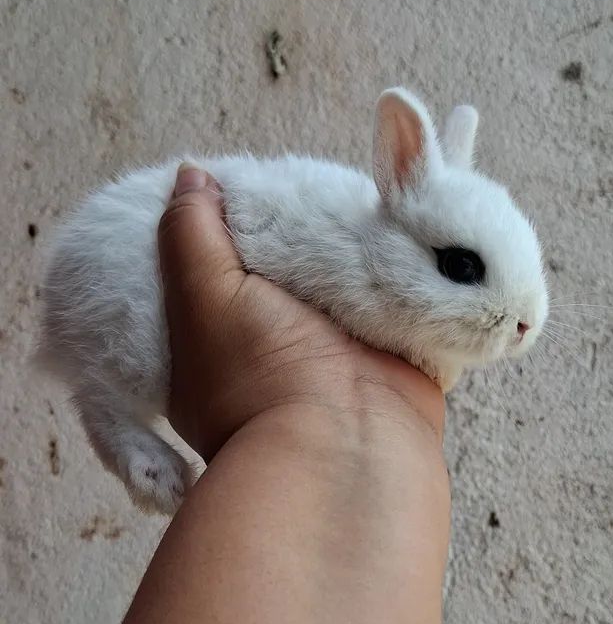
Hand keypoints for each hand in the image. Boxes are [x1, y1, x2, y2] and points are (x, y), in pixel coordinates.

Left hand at [158, 164, 444, 461]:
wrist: (346, 448)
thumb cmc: (259, 383)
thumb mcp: (202, 297)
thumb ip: (189, 235)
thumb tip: (189, 176)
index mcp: (227, 336)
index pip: (229, 264)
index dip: (238, 221)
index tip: (254, 180)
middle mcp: (285, 341)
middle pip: (294, 265)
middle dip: (305, 225)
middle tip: (318, 174)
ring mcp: (343, 345)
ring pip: (351, 276)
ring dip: (359, 242)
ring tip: (367, 184)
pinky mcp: (396, 345)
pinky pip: (404, 294)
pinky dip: (407, 266)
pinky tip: (412, 220)